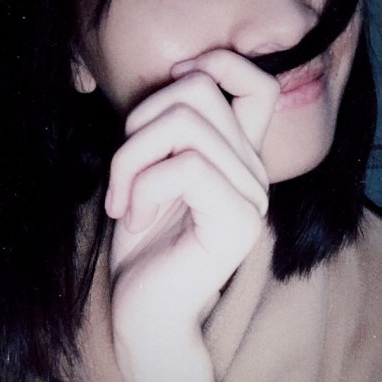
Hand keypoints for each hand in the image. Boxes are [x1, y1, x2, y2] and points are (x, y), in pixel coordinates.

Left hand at [104, 50, 277, 381]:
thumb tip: (178, 74)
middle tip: (122, 172)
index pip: (260, 85)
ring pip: (184, 124)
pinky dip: (141, 187)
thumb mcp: (149, 171)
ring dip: (130, 158)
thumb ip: (170, 128)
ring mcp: (252, 196)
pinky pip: (184, 168)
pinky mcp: (238, 222)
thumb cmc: (142, 246)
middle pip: (198, 91)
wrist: (145, 317)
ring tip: (121, 200)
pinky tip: (132, 218)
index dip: (218, 63)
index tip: (170, 89)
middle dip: (138, 122)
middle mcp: (255, 170)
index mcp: (238, 157)